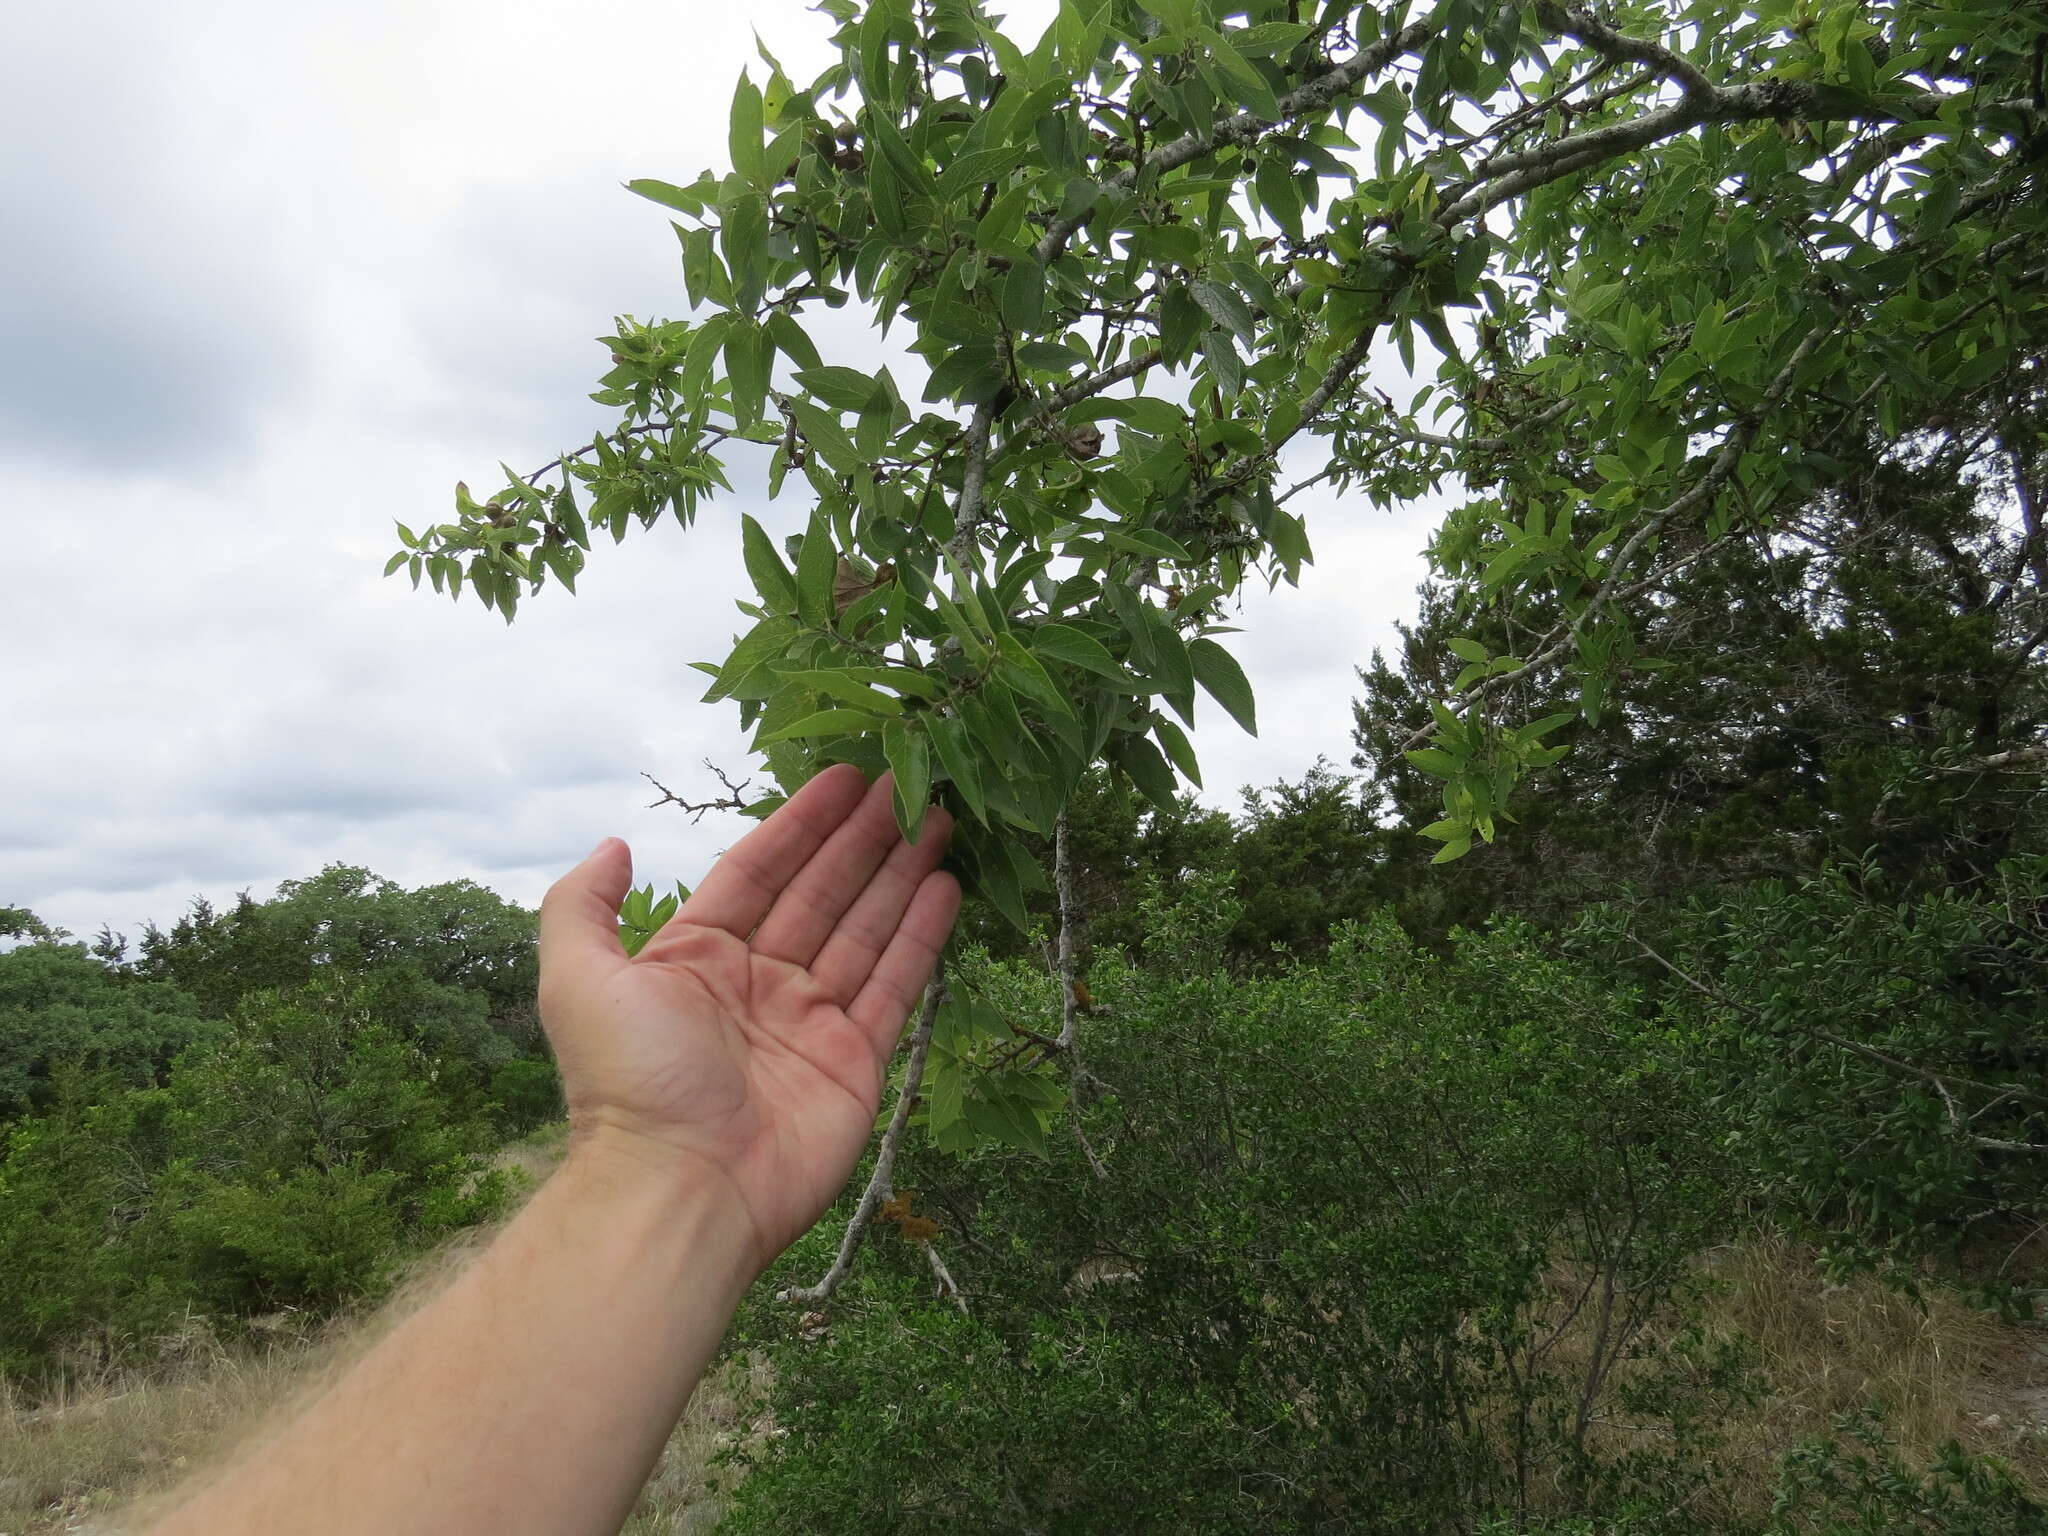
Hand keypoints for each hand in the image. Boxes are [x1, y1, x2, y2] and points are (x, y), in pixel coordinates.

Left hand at [537, 765, 958, 1271]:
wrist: (679, 1191)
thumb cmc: (628, 1082)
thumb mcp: (578, 980)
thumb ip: (582, 906)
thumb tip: (613, 844)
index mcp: (695, 959)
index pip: (758, 871)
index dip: (802, 822)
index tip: (846, 775)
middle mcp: (756, 983)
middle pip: (820, 892)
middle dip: (863, 838)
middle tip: (909, 781)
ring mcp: (810, 1023)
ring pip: (864, 930)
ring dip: (900, 873)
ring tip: (939, 818)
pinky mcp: (855, 1062)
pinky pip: (894, 986)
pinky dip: (920, 936)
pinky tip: (944, 886)